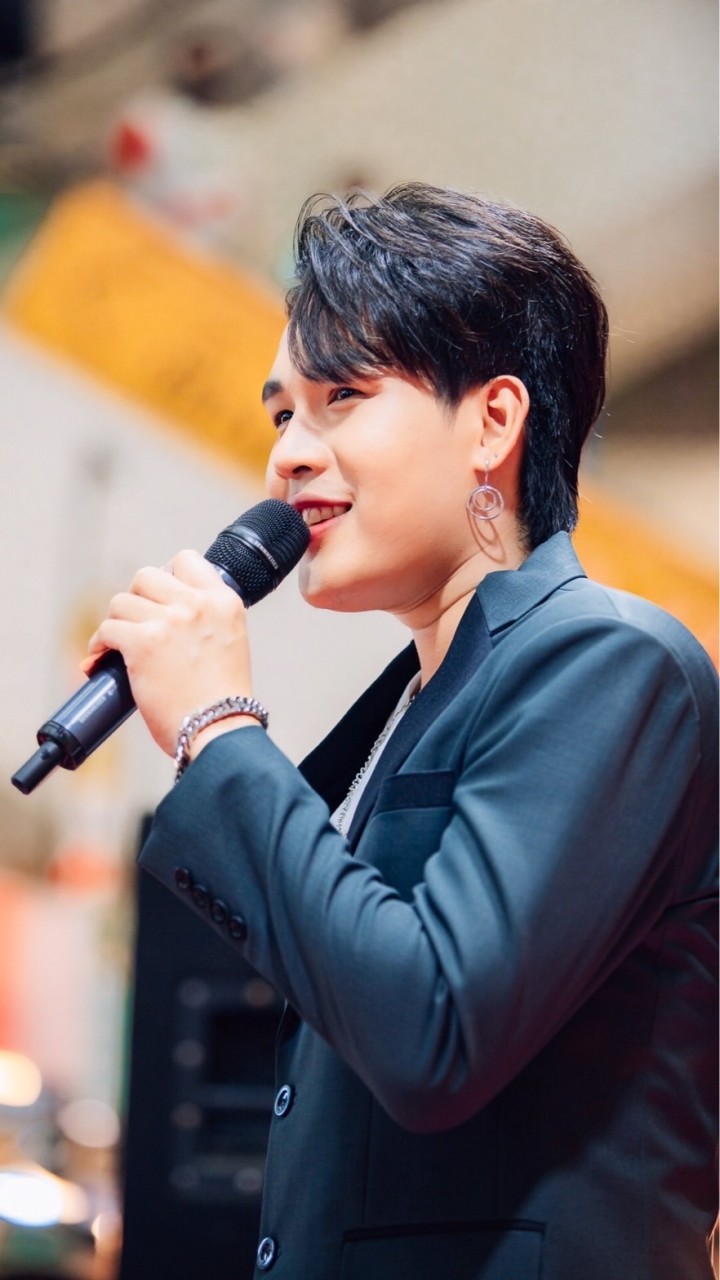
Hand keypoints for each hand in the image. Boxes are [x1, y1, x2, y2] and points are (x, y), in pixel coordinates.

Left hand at [85, 551, 253, 755]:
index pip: (186, 560)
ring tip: (117, 643)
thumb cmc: (223, 700)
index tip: (159, 598)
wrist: (219, 729)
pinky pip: (107, 629)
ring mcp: (169, 621)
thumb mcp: (230, 642)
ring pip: (121, 601)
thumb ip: (207, 620)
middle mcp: (197, 604)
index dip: (167, 577)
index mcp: (223, 602)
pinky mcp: (143, 642)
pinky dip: (99, 644)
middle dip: (136, 599)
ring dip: (116, 623)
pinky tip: (101, 657)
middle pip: (147, 576)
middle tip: (136, 623)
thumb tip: (166, 612)